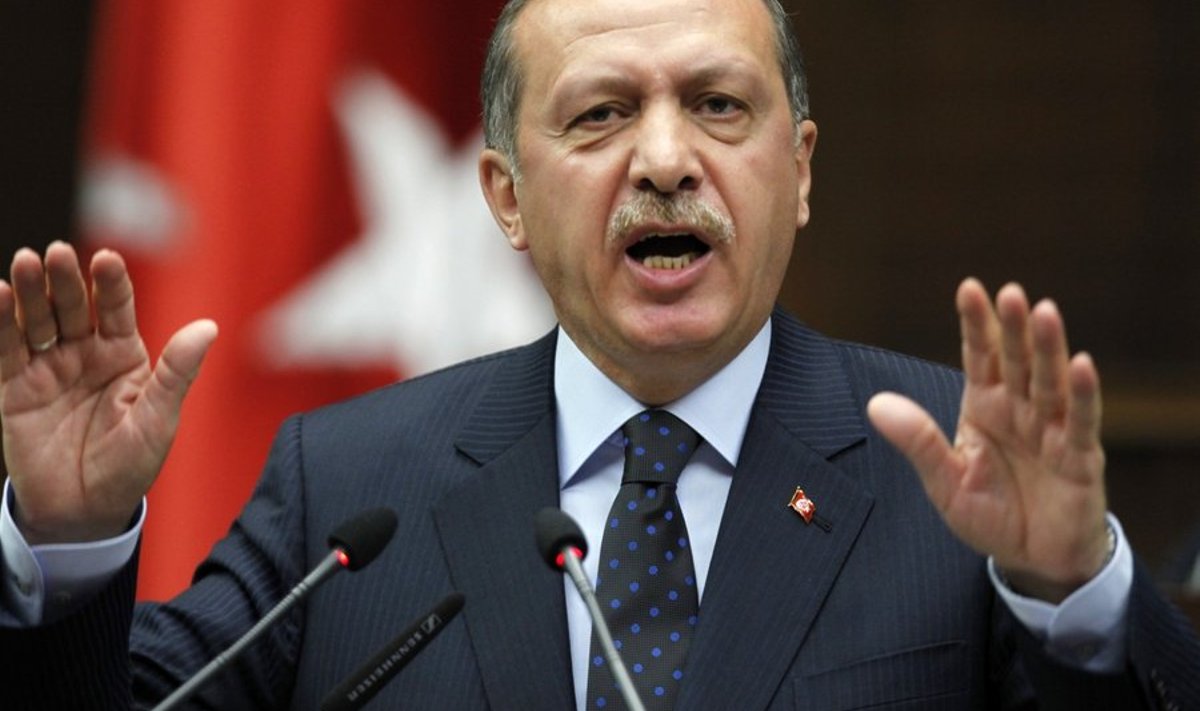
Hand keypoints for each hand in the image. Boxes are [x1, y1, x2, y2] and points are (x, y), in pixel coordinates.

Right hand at [0, 242, 216, 543]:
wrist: (85, 511)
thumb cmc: (131, 466)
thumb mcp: (159, 419)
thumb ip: (177, 372)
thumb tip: (209, 326)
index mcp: (125, 356)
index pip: (118, 309)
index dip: (112, 283)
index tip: (107, 259)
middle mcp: (86, 354)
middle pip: (73, 307)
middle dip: (65, 280)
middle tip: (57, 253)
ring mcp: (50, 369)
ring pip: (38, 321)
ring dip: (32, 291)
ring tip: (25, 261)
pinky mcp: (16, 389)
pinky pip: (7, 350)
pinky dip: (2, 322)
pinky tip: (0, 294)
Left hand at [867, 278, 1108, 602]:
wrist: (1032, 560)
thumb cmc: (990, 514)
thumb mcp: (944, 481)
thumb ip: (917, 442)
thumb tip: (876, 404)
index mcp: (984, 407)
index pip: (980, 357)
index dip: (976, 323)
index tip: (969, 287)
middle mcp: (1019, 410)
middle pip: (1017, 360)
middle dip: (1013, 327)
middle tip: (1012, 292)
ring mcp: (1051, 430)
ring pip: (1049, 382)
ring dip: (1048, 348)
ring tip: (1045, 312)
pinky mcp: (1080, 457)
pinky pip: (1080, 421)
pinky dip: (1082, 393)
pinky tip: (1081, 365)